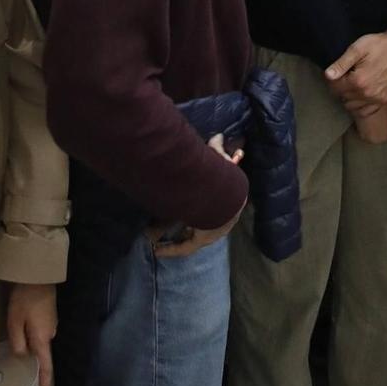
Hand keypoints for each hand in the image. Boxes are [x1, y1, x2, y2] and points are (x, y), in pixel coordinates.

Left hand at [7, 282, 56, 385]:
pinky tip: (23, 330)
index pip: (46, 367)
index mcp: (42, 339)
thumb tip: (21, 355)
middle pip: (41, 354)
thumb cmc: (24, 300)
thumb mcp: (15, 322)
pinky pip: (40, 332)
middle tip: (22, 372)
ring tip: (18, 347)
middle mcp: (50, 334)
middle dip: (33, 363)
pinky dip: (32, 336)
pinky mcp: (49, 315)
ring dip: (31, 346)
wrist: (38, 275)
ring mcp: (51, 324)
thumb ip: (17, 342)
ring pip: (39, 341)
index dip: (45, 384)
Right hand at [150, 136, 244, 257]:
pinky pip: (185, 247)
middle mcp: (222, 222)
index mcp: (228, 203)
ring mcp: (212, 233)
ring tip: (159, 242)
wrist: (224, 193)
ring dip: (178, 239)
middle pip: (203, 227)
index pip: (217, 210)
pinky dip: (172, 249)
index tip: (194, 210)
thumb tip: (218, 135)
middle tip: (174, 227)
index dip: (205, 209)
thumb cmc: (222, 176)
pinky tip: (158, 250)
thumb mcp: (219, 160)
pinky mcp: (202, 240)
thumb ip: (217, 150)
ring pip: (193, 238)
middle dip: (189, 226)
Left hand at [325, 21, 386, 116]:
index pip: (335, 88)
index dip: (331, 80)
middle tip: (345, 76)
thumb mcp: (357, 49)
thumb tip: (328, 75)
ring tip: (352, 83)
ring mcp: (376, 98)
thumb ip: (341, 63)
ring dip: (348, 97)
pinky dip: (359, 105)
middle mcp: (367, 93)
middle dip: (340, 88)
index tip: (335, 73)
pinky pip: (365, 111)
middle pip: (343, 97)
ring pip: (352, 105)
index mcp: (358, 81)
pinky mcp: (383, 100)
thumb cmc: (378, 45)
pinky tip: (360, 94)